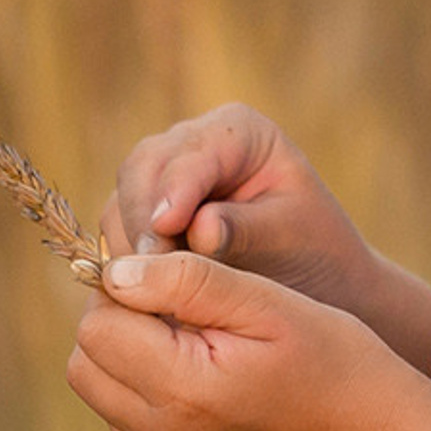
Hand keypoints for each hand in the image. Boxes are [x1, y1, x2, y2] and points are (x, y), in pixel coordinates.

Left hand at [64, 247, 402, 430]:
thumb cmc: (332, 354)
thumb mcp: (266, 300)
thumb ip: (185, 280)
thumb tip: (116, 275)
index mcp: (183, 390)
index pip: (96, 329)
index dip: (124, 294)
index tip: (168, 283)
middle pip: (88, 371)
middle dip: (119, 333)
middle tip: (178, 317)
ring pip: (111, 410)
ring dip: (138, 376)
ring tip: (204, 358)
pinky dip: (163, 418)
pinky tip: (218, 401)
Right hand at [102, 105, 373, 308]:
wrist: (312, 285)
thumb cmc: (312, 254)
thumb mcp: (289, 239)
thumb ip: (244, 230)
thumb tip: (198, 228)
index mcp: (238, 131)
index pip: (192, 154)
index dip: (175, 190)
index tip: (167, 227)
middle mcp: (190, 145)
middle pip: (142, 170)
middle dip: (141, 220)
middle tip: (147, 272)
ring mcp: (160, 180)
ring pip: (120, 204)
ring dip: (127, 248)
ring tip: (146, 292)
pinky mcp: (142, 218)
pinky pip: (117, 237)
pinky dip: (125, 266)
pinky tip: (139, 298)